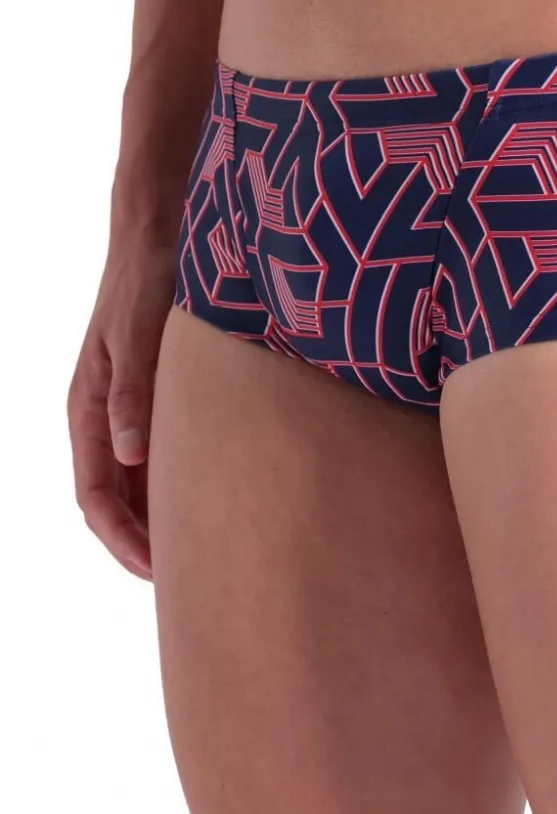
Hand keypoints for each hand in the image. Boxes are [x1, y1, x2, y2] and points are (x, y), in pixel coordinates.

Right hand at [67, 235, 177, 579]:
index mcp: (89, 409)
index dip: (122, 539)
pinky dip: (179, 485)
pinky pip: (163, 455)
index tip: (157, 572)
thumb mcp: (138, 332)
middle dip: (143, 542)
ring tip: (203, 552)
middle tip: (189, 580)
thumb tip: (128, 453)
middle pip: (116, 500)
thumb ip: (132, 389)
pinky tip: (211, 499)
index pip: (96, 495)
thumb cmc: (146, 279)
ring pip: (139, 482)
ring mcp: (131, 408)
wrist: (159, 234)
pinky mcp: (159, 396)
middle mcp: (106, 416)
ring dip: (162, 518)